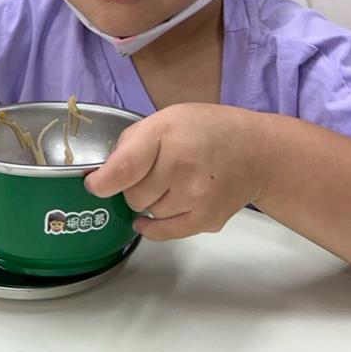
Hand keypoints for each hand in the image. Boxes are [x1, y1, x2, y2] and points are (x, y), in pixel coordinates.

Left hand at [84, 104, 270, 240]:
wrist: (255, 152)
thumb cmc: (205, 129)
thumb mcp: (166, 118)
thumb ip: (132, 143)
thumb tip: (103, 174)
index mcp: (167, 134)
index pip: (123, 168)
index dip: (102, 181)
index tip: (94, 184)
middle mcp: (182, 167)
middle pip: (132, 195)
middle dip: (133, 186)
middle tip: (151, 172)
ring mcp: (196, 197)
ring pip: (147, 213)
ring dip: (149, 202)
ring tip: (169, 183)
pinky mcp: (206, 220)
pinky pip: (163, 233)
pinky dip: (153, 225)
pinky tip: (155, 212)